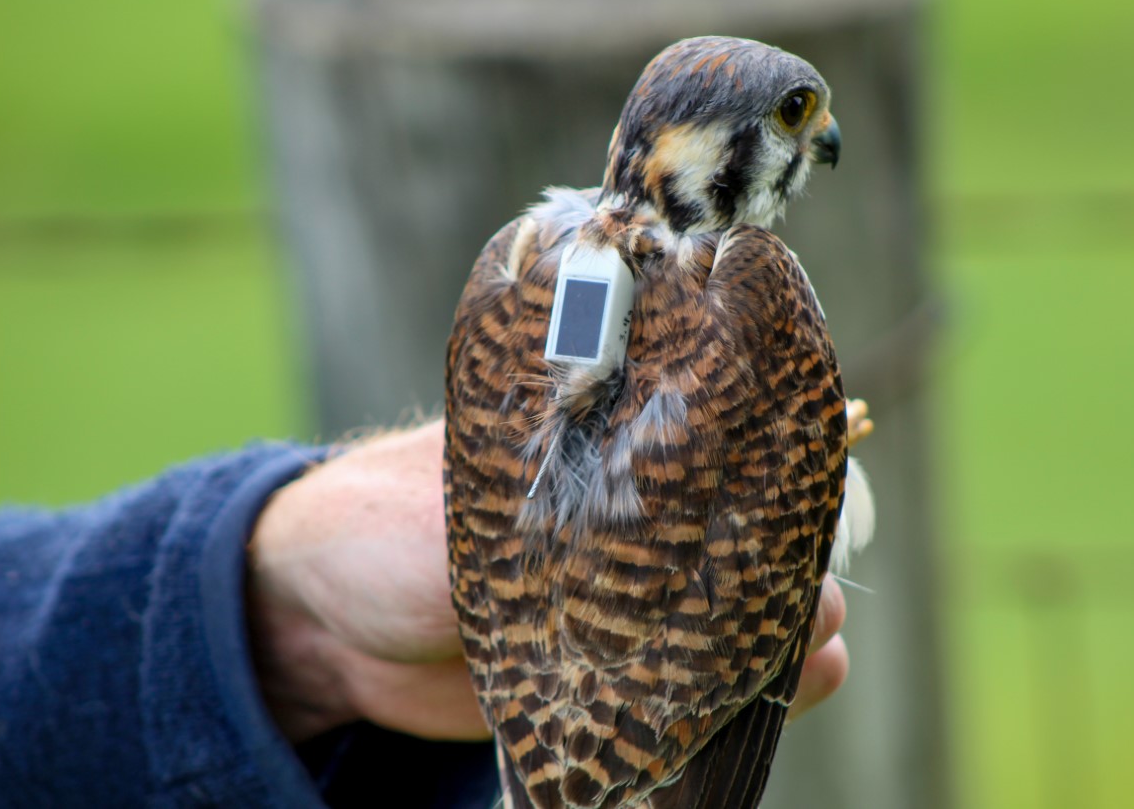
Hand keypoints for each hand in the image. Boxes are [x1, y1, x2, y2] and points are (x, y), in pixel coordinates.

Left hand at [246, 421, 848, 742]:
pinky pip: (693, 681)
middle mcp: (625, 515)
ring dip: (782, 630)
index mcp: (597, 444)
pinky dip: (744, 691)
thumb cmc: (382, 526)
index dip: (766, 468)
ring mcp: (624, 594)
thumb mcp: (462, 512)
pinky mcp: (613, 670)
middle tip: (813, 593)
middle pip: (737, 531)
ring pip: (731, 609)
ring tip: (815, 650)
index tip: (807, 496)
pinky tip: (798, 689)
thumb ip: (554, 528)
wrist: (318, 624)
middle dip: (786, 560)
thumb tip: (659, 551)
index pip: (708, 442)